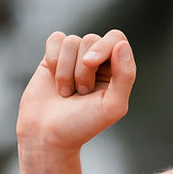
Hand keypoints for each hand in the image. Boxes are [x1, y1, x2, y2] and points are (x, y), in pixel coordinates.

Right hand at [16, 29, 135, 153]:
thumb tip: (121, 45)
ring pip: (71, 41)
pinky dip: (53, 60)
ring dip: (65, 71)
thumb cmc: (82, 124)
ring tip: (66, 92)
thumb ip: (125, 75)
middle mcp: (98, 60)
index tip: (89, 63)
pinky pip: (56, 39)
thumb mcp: (112, 106)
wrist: (47, 135)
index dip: (103, 47)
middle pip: (91, 39)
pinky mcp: (54, 56)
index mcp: (117, 70)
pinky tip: (54, 80)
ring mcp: (74, 57)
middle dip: (82, 69)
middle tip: (81, 93)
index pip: (116, 38)